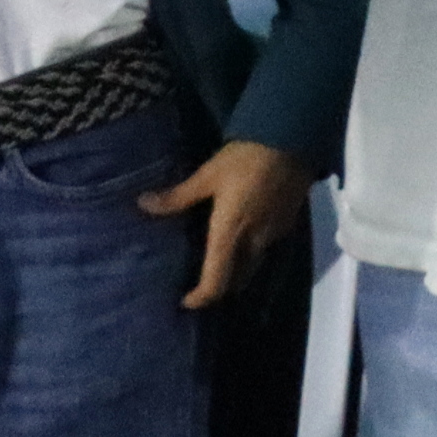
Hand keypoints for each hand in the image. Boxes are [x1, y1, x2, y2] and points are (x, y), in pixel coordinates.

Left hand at [143, 139, 305, 309]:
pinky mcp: (289, 219)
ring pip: (256, 262)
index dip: (201, 297)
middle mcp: (254, 240)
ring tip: (223, 255)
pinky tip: (247, 230)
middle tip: (202, 281)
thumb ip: (177, 197)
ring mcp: (276, 231)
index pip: (217, 282)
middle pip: (239, 278)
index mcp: (230, 234)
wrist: (293, 136)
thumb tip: (142, 204)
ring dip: (239, 266)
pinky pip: (268, 244)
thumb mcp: (207, 175)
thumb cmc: (245, 158)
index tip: (186, 300)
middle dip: (221, 286)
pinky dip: (254, 247)